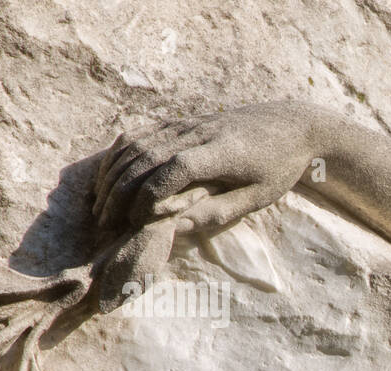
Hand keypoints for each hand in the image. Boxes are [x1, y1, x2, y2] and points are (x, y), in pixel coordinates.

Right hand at [91, 101, 317, 235]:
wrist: (289, 126)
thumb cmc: (277, 168)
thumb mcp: (258, 198)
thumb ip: (219, 212)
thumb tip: (177, 228)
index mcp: (221, 154)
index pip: (174, 171)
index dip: (150, 196)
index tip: (136, 222)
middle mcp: (197, 134)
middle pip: (146, 159)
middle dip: (120, 193)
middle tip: (106, 223)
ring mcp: (185, 124)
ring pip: (136, 145)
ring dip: (112, 175)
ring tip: (101, 206)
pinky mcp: (179, 122)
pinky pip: (139, 134)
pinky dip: (118, 155)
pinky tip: (108, 177)